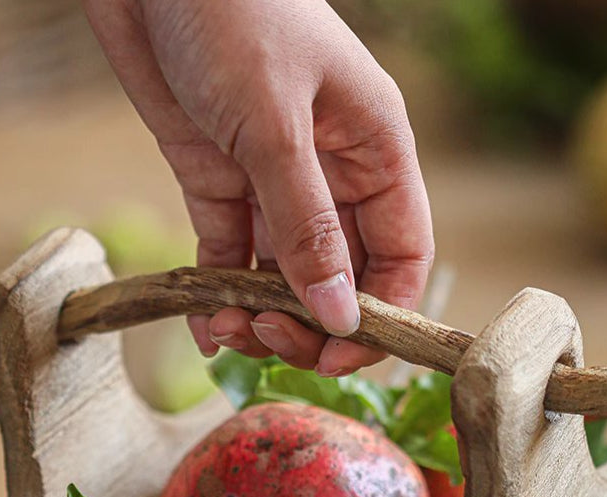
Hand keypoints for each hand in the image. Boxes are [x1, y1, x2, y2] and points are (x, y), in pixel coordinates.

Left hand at [83, 0, 433, 374]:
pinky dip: (217, 293)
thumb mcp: (275, 123)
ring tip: (225, 329)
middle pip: (341, 278)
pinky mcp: (218, 180)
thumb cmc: (231, 10)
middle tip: (266, 337)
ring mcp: (273, 181)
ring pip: (282, 276)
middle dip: (310, 322)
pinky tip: (204, 325)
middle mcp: (332, 174)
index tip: (338, 353)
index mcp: (375, 151)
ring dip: (258, 316)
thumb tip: (341, 316)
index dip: (380, 315)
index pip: (402, 256)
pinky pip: (227, 254)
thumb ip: (308, 225)